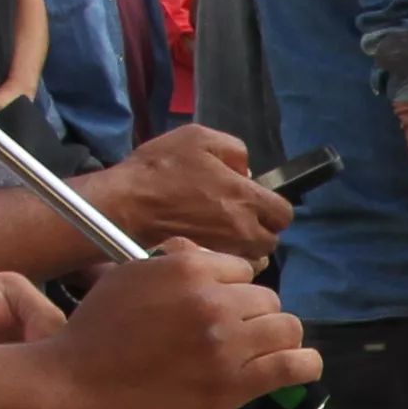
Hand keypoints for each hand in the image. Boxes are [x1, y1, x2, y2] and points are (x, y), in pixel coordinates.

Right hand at [38, 248, 315, 408]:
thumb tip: (196, 253)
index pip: (240, 269)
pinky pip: (294, 365)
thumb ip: (167, 264)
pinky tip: (300, 369)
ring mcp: (225, 342)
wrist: (68, 391)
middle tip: (236, 340)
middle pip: (266, 298)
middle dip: (253, 317)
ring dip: (277, 340)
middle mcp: (212, 299)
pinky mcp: (232, 384)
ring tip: (263, 355)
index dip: (233, 291)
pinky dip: (303, 365)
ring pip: (286, 327)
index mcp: (187, 267)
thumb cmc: (88, 339)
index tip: (225, 311)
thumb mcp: (123, 279)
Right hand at [84, 126, 290, 265]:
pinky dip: (226, 262)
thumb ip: (235, 151)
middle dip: (261, 230)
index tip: (256, 202)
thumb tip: (247, 172)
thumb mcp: (200, 138)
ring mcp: (224, 253)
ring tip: (225, 237)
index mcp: (245, 197)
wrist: (124, 205)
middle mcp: (241, 231)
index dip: (272, 207)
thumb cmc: (159, 169)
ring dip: (246, 249)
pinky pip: (229, 270)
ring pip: (253, 260)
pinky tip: (210, 249)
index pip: (284, 214)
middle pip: (271, 240)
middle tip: (239, 219)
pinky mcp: (207, 267)